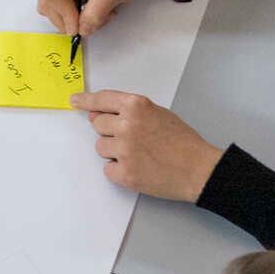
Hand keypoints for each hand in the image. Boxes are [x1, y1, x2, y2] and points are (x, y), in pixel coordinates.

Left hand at [70, 90, 224, 200]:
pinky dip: (119, 170)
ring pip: (100, 147)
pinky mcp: (125, 174)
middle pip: (97, 125)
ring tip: (139, 154)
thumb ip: (129, 111)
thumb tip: (98, 115)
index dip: (86, 100)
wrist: (200, 169)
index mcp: (136, 106)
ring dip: (114, 151)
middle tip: (132, 139)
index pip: (102, 99)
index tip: (75, 100)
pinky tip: (139, 168)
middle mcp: (127, 125)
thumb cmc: (183, 142)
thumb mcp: (159, 114)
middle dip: (110, 131)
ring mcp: (124, 150)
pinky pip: (107, 169)